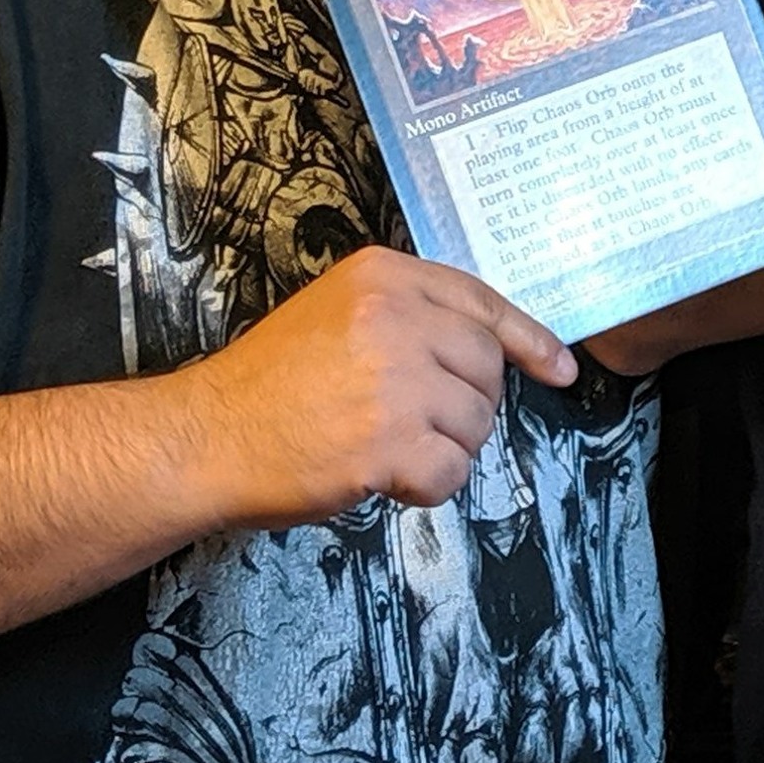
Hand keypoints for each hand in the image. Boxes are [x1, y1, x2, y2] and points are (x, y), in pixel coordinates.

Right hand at [183, 246, 574, 525]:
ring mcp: (392, 380)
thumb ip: (409, 314)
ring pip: (475, 423)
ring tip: (391, 447)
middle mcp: (395, 317)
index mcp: (385, 276)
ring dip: (446, 447)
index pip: (483, 302)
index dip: (530, 339)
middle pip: (487, 367)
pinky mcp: (384, 443)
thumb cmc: (269, 383)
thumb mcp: (339, 312)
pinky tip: (388, 479)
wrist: (202, 438)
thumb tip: (489, 349)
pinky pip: (450, 473)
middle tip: (422, 424)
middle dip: (469, 404)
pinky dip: (428, 487)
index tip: (561, 367)